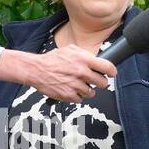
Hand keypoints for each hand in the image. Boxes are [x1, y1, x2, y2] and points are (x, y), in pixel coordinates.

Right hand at [0, 45, 114, 101]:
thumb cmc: (52, 59)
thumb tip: (97, 60)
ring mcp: (75, 85)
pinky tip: (71, 89)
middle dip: (100, 82)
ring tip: (78, 84)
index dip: (112, 72)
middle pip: (103, 83)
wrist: (36, 69)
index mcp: (84, 60)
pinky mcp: (69, 95)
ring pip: (92, 93)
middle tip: (94, 80)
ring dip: (87, 90)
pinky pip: (80, 99)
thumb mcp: (71, 49)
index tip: (111, 74)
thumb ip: (85, 54)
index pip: (108, 67)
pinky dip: (77, 96)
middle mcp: (81, 73)